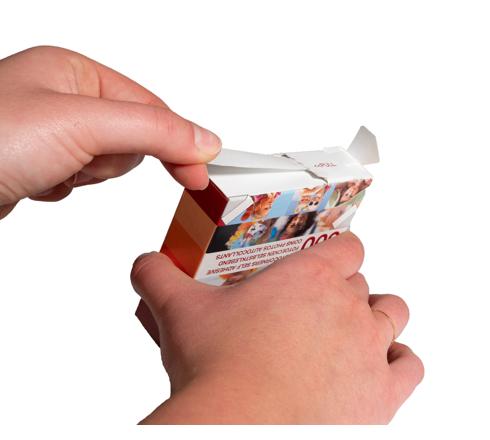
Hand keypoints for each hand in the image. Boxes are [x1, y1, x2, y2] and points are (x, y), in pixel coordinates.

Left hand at [0, 46, 220, 218]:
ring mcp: (52, 131)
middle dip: (113, 159)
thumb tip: (204, 139)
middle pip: (131, 137)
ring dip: (89, 174)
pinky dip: (68, 187)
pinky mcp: (41, 162)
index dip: (178, 141)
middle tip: (83, 162)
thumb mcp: (84, 124)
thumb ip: (153, 130)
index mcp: (75, 71)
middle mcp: (64, 96)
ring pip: (109, 161)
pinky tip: (38, 183)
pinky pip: (82, 178)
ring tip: (52, 171)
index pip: (151, 107)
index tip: (199, 174)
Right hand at [131, 232, 423, 423]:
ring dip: (378, 318)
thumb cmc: (217, 368)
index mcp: (309, 278)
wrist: (239, 428)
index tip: (326, 259)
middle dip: (345, 289)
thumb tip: (144, 262)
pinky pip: (408, 366)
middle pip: (364, 282)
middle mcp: (347, 307)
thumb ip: (158, 276)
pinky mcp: (380, 394)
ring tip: (352, 331)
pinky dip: (398, 362)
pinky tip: (379, 367)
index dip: (338, 249)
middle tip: (317, 306)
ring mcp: (369, 349)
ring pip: (393, 313)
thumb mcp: (179, 311)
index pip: (347, 245)